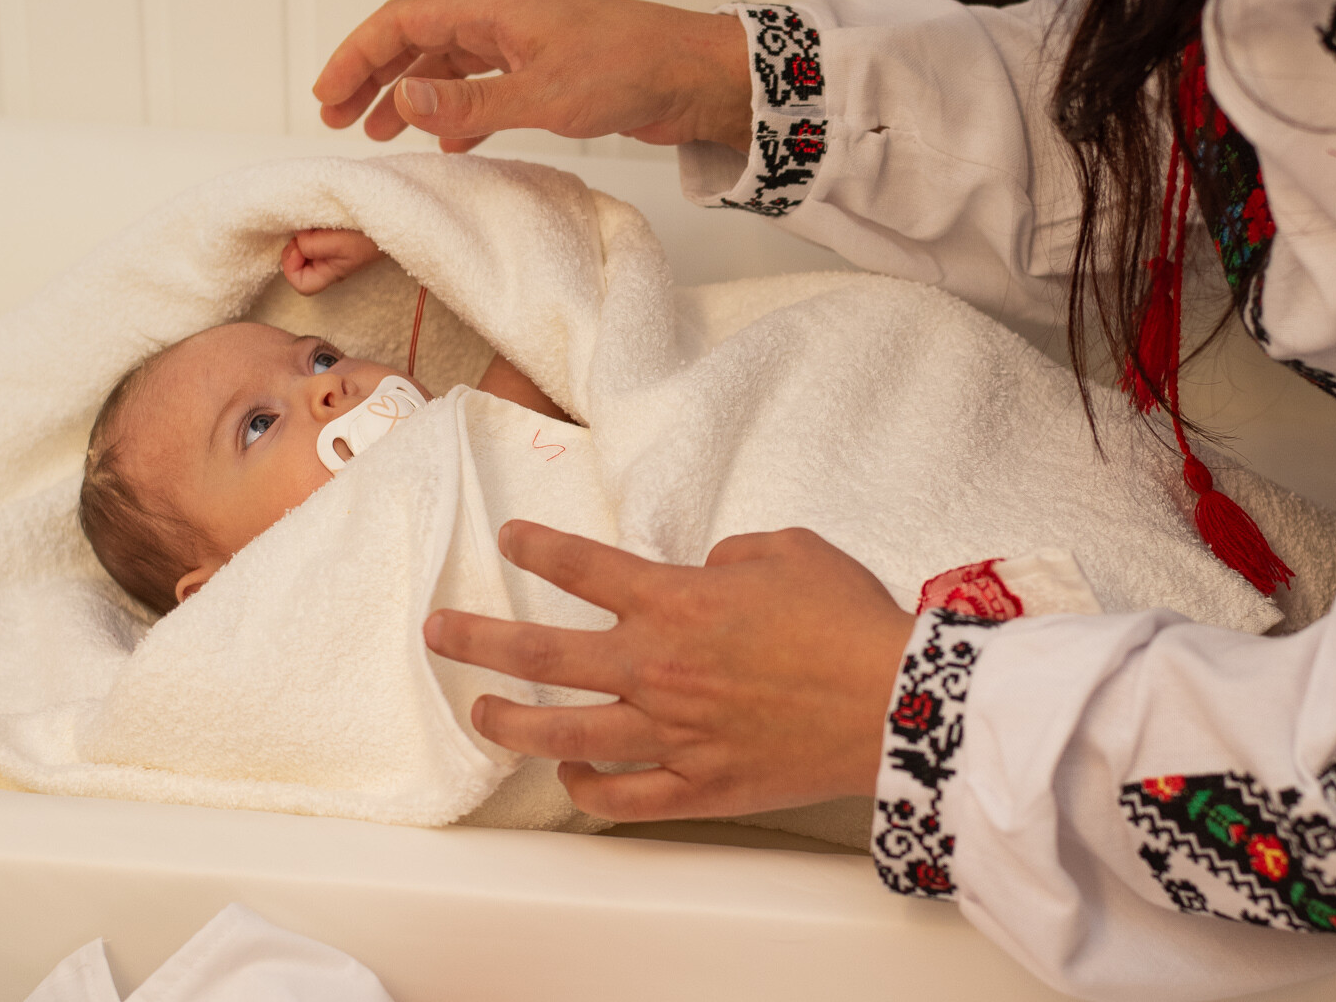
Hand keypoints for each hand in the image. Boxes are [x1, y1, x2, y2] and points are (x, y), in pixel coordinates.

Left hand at [280, 228, 384, 294]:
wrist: (393, 218)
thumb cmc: (371, 234)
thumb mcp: (340, 243)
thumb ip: (313, 245)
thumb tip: (297, 238)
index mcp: (330, 272)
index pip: (300, 284)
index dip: (291, 266)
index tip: (299, 245)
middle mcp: (329, 265)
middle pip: (298, 266)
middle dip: (295, 247)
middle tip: (304, 230)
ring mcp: (333, 251)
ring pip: (304, 250)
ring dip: (303, 235)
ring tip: (314, 222)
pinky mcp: (336, 237)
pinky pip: (313, 237)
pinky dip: (310, 228)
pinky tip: (319, 219)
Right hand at [313, 0, 752, 154]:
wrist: (697, 75)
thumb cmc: (630, 69)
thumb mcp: (542, 94)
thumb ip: (468, 103)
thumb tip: (400, 102)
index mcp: (492, 10)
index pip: (401, 23)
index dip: (356, 57)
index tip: (327, 98)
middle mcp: (500, 20)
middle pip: (414, 41)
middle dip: (372, 78)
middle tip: (338, 121)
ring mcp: (522, 45)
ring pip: (446, 66)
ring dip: (409, 98)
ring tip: (381, 137)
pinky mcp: (546, 72)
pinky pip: (482, 87)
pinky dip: (456, 114)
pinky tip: (449, 146)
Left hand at [423, 522, 916, 820]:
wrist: (897, 702)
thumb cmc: (848, 621)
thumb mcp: (785, 549)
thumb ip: (728, 553)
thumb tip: (706, 570)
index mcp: (673, 601)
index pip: (580, 566)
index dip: (536, 547)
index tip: (510, 539)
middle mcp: (656, 666)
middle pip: (540, 652)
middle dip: (477, 639)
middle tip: (438, 632)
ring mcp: (671, 732)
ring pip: (563, 732)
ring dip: (509, 721)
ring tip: (478, 711)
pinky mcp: (699, 785)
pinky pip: (621, 796)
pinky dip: (586, 788)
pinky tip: (568, 775)